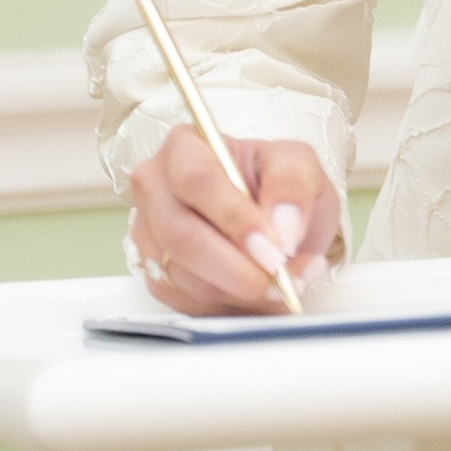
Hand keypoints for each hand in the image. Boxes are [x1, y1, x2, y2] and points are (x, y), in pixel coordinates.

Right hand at [125, 129, 341, 315]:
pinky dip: (231, 303)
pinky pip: (186, 300)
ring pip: (183, 275)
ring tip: (286, 281)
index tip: (273, 245)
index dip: (234, 216)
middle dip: (236, 266)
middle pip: (180, 235)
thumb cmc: (278, 186)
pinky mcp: (157, 276)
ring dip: (239, 288)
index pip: (196, 179)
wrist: (276, 223)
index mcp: (184, 147)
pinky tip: (261, 289)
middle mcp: (156, 189)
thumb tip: (281, 225)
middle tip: (281, 278)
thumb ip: (294, 183)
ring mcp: (150, 235)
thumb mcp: (300, 166)